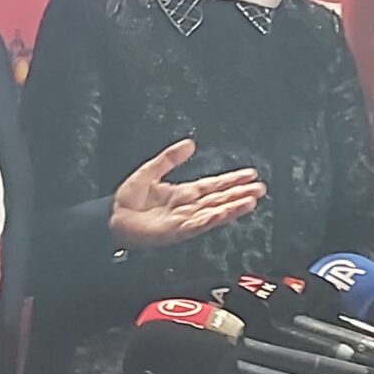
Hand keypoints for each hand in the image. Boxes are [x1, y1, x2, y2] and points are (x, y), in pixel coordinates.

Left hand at [108, 138, 267, 248]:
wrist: (112, 219)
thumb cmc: (127, 201)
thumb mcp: (150, 170)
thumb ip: (170, 158)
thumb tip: (189, 144)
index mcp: (182, 193)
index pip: (213, 185)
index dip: (232, 180)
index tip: (250, 175)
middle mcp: (187, 207)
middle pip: (220, 198)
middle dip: (240, 193)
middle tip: (260, 188)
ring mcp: (185, 220)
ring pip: (215, 211)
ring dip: (234, 206)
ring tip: (252, 200)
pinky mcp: (178, 230)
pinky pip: (201, 223)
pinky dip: (215, 218)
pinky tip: (228, 212)